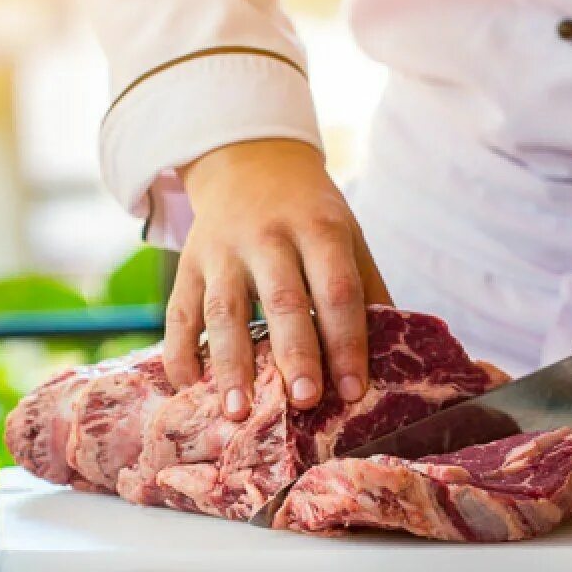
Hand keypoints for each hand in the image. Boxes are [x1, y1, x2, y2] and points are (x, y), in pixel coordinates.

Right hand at [170, 139, 391, 418]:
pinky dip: (179, 351)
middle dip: (294, 354)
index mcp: (319, 229)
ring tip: (238, 411)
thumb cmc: (309, 214)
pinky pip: (179, 311)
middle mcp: (268, 237)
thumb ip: (366, 290)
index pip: (337, 290)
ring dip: (231, 364)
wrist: (248, 160)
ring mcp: (222, 251)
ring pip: (224, 311)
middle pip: (282, 301)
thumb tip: (392, 358)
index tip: (353, 391)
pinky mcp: (188, 264)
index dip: (347, 342)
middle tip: (304, 402)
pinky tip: (187, 387)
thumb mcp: (346, 236)